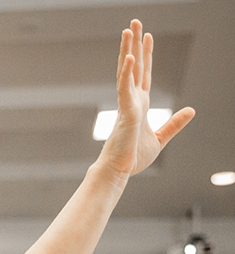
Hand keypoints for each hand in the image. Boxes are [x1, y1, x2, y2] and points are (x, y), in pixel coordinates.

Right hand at [98, 20, 193, 179]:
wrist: (118, 172)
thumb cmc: (133, 159)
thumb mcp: (160, 139)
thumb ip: (174, 124)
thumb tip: (191, 110)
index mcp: (139, 106)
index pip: (143, 74)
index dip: (145, 55)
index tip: (146, 37)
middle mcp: (131, 101)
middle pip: (134, 67)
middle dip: (134, 44)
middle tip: (134, 23)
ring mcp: (126, 105)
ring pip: (127, 72)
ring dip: (127, 50)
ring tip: (128, 30)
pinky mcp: (125, 113)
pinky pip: (125, 89)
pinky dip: (127, 74)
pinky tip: (130, 58)